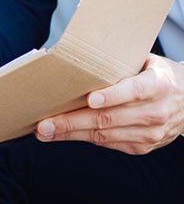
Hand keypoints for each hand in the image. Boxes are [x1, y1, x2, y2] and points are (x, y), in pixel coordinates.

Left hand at [35, 55, 183, 154]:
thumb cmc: (156, 75)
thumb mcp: (146, 62)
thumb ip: (120, 63)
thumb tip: (78, 56)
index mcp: (159, 85)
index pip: (135, 90)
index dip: (112, 96)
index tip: (90, 99)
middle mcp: (156, 112)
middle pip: (109, 118)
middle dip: (72, 121)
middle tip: (45, 123)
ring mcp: (150, 133)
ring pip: (104, 134)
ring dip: (70, 134)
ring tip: (44, 131)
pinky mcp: (142, 147)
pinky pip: (108, 143)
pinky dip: (83, 138)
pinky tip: (62, 134)